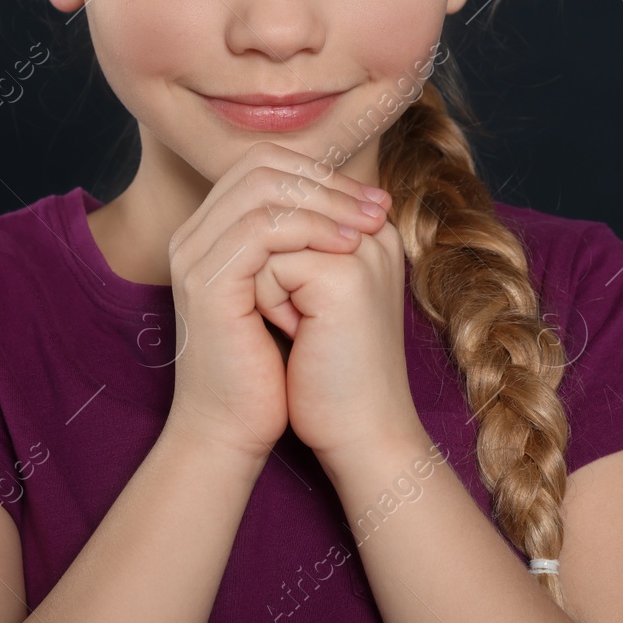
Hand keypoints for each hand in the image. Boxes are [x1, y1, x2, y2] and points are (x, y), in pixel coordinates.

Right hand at [163, 142, 391, 461]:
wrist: (235, 430)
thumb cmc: (271, 369)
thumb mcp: (298, 292)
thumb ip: (310, 244)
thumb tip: (361, 201)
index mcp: (211, 233)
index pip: (265, 164)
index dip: (323, 173)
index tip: (374, 201)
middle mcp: (194, 236)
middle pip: (261, 163)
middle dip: (327, 179)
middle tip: (377, 207)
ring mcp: (195, 257)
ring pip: (263, 187)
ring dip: (326, 201)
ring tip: (369, 227)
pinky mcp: (207, 283)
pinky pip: (261, 228)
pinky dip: (310, 229)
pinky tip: (346, 247)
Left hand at [254, 214, 423, 461]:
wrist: (357, 430)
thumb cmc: (329, 368)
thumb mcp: (311, 292)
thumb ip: (296, 243)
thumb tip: (249, 207)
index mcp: (370, 228)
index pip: (289, 192)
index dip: (268, 250)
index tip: (301, 303)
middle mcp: (373, 229)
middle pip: (275, 210)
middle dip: (266, 264)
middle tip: (301, 317)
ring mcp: (362, 248)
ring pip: (268, 236)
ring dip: (266, 284)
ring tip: (302, 325)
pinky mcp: (343, 275)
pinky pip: (269, 266)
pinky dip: (270, 305)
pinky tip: (303, 337)